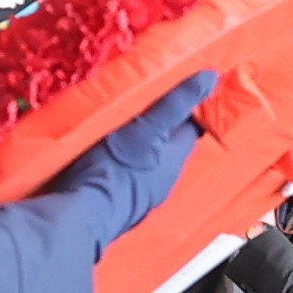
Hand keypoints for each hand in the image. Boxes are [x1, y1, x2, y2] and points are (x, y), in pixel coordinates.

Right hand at [49, 70, 217, 242]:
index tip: (169, 89)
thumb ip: (176, 103)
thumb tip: (211, 77)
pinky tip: (99, 158)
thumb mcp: (148, 126)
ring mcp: (138, 197)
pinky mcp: (114, 206)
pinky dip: (116, 165)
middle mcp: (162, 182)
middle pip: (164, 147)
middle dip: (155, 128)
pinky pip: (120, 178)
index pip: (188, 129)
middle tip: (137, 105)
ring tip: (114, 128)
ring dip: (134, 148)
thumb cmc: (115, 167)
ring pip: (143, 164)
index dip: (182, 109)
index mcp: (174, 161)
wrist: (81, 215)